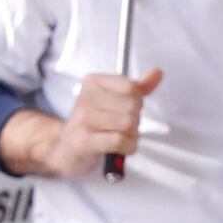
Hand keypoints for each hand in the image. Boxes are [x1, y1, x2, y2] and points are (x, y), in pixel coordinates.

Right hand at [8, 70, 161, 178]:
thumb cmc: (94, 125)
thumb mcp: (113, 101)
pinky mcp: (84, 141)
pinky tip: (120, 149)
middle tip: (121, 127)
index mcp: (93, 82)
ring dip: (132, 136)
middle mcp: (85, 97)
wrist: (65, 149)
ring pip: (128, 124)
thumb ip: (138, 87)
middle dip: (135, 121)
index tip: (124, 109)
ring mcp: (83, 120)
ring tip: (120, 138)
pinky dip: (127, 148)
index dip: (137, 102)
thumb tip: (157, 72)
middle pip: (133, 106)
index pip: (132, 87)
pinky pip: (119, 141)